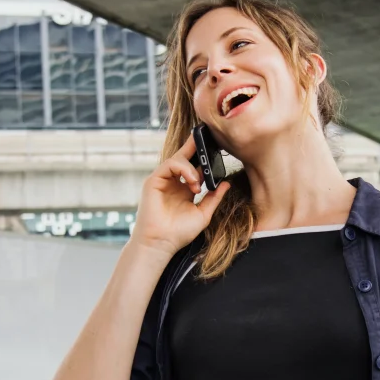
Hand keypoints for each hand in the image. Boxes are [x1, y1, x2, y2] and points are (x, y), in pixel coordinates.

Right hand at [130, 134, 231, 257]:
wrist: (162, 243)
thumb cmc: (179, 232)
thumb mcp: (203, 213)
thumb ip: (214, 198)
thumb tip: (226, 183)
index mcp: (184, 189)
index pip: (194, 167)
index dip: (203, 157)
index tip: (216, 148)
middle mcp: (172, 182)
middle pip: (184, 157)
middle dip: (195, 146)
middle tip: (208, 136)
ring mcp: (162, 180)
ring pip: (177, 159)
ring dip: (192, 168)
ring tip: (198, 183)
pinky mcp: (153, 181)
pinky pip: (169, 164)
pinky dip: (183, 169)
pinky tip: (192, 181)